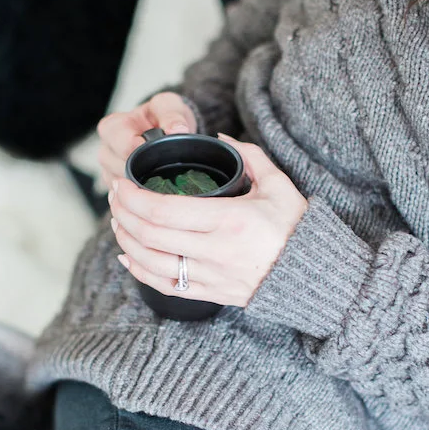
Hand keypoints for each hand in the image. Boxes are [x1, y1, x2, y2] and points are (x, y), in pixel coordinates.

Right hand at [97, 92, 196, 190]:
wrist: (162, 129)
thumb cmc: (160, 116)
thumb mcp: (168, 106)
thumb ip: (172, 115)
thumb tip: (178, 129)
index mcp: (112, 128)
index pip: (123, 147)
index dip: (144, 151)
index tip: (158, 151)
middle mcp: (106, 150)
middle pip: (122, 169)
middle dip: (145, 168)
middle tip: (162, 163)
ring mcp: (109, 171)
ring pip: (124, 186)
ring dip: (144, 181)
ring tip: (159, 171)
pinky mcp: (117, 187)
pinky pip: (128, 196)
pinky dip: (143, 192)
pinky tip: (154, 182)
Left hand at [109, 136, 307, 307]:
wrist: (314, 278)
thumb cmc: (296, 229)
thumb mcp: (279, 186)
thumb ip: (249, 156)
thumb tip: (220, 136)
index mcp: (229, 220)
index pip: (164, 210)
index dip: (133, 198)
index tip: (122, 184)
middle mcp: (215, 251)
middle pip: (150, 234)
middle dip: (123, 213)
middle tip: (115, 196)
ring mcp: (210, 276)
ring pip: (151, 262)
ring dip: (126, 240)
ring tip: (117, 221)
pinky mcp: (210, 293)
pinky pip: (165, 285)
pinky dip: (140, 270)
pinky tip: (127, 254)